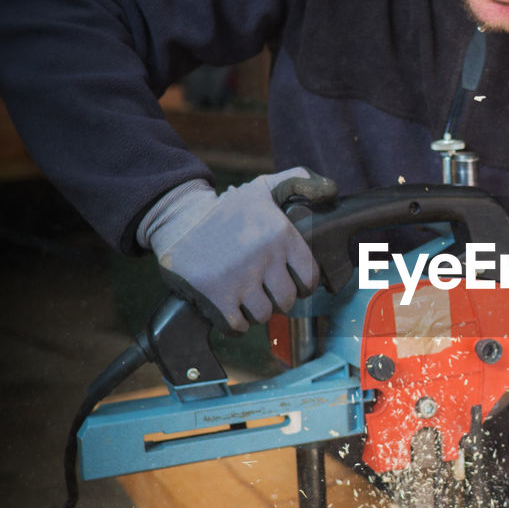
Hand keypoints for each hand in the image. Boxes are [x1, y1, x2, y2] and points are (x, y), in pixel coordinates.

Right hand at [143, 168, 336, 332]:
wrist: (178, 220)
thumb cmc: (225, 209)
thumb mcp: (262, 189)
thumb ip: (298, 182)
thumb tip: (330, 191)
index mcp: (282, 234)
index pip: (309, 276)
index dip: (303, 284)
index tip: (292, 283)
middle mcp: (265, 257)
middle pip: (287, 300)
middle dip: (278, 299)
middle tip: (266, 291)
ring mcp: (241, 278)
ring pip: (264, 314)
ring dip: (255, 311)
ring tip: (246, 298)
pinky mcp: (217, 295)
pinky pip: (238, 326)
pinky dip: (236, 324)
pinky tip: (231, 310)